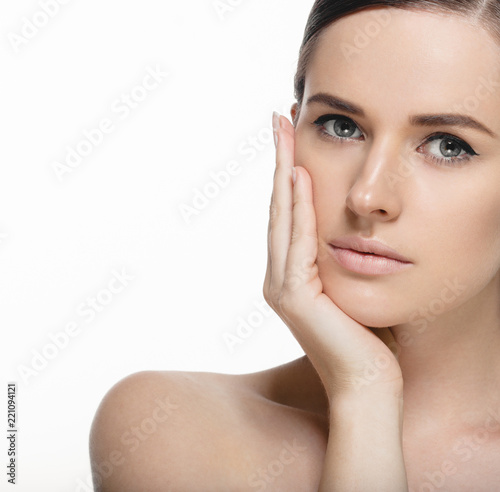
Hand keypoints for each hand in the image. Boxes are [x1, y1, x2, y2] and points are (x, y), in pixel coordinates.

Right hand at [263, 112, 402, 401]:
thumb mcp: (353, 287)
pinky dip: (295, 207)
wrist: (368, 384)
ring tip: (282, 132)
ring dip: (282, 173)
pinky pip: (295, 241)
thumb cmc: (369, 338)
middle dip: (279, 161)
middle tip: (278, 120)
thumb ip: (343, 259)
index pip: (290, 215)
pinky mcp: (292, 295)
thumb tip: (356, 234)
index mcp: (293, 275)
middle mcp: (279, 277)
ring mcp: (281, 287)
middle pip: (279, 208)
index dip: (288, 175)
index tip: (291, 139)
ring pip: (281, 218)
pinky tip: (296, 174)